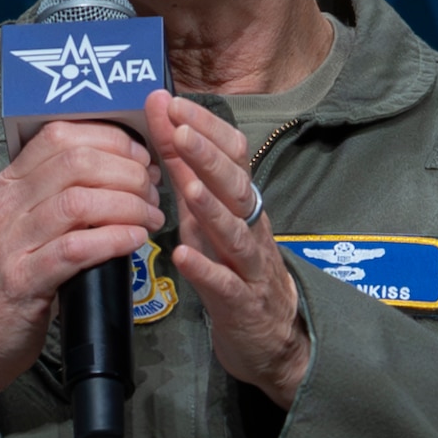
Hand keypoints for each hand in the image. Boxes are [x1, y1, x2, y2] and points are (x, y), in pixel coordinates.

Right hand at [0, 120, 161, 437]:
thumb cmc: (9, 277)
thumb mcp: (25, 223)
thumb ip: (58, 194)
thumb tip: (122, 168)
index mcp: (9, 182)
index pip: (60, 134)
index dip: (110, 139)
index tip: (140, 156)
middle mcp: (7, 204)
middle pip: (76, 161)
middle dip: (126, 170)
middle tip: (152, 189)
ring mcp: (11, 242)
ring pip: (78, 202)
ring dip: (127, 205)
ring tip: (151, 217)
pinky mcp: (22, 281)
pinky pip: (75, 249)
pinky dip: (112, 239)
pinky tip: (135, 240)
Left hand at [145, 90, 310, 408]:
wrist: (272, 335)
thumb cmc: (233, 264)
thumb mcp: (208, 214)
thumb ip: (186, 171)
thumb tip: (165, 120)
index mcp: (241, 201)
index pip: (234, 153)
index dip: (207, 127)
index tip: (174, 102)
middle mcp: (251, 226)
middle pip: (237, 185)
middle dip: (208, 156)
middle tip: (180, 129)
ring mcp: (249, 265)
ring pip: (236, 232)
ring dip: (211, 206)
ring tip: (186, 186)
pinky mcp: (242, 303)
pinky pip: (226, 284)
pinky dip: (206, 269)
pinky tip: (183, 256)